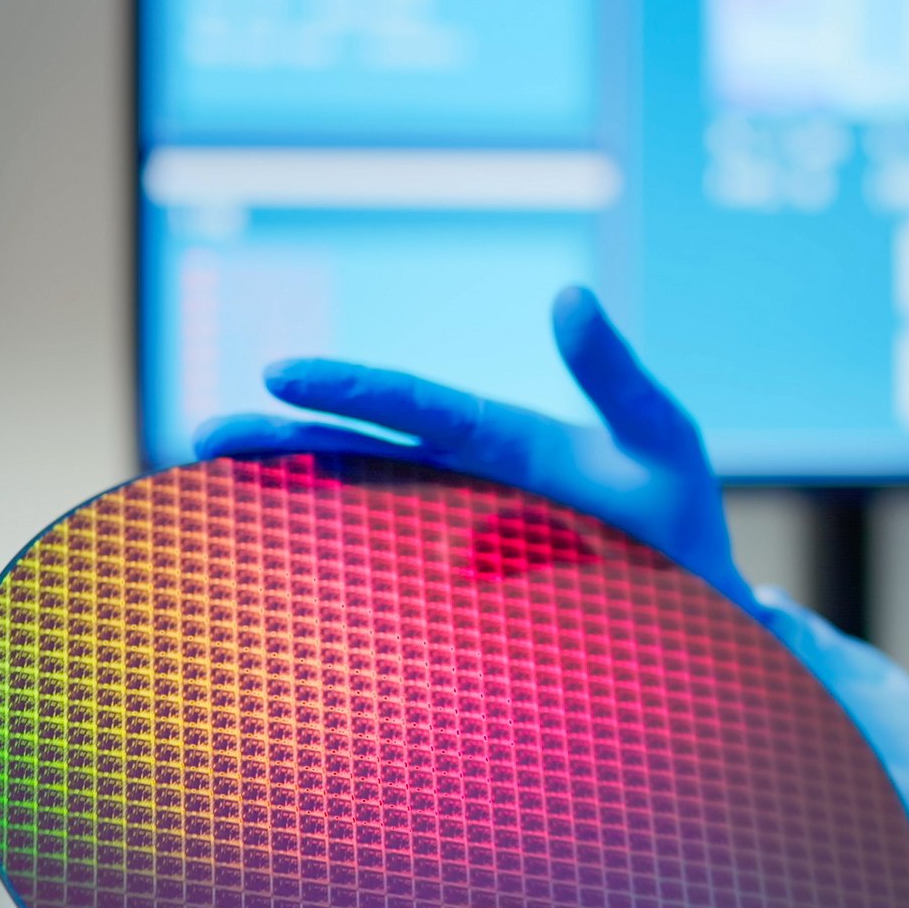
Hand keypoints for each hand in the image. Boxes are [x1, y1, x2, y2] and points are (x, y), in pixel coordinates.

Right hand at [194, 286, 750, 609]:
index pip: (421, 409)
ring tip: (203, 482)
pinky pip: (376, 579)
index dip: (356, 389)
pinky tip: (262, 580)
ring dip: (282, 496)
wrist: (705, 613)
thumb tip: (568, 295)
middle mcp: (467, 483)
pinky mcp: (454, 595)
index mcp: (508, 442)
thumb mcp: (661, 439)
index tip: (283, 374)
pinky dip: (320, 573)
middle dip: (283, 441)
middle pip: (360, 454)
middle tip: (205, 436)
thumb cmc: (682, 523)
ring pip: (353, 509)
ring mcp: (454, 538)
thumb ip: (617, 374)